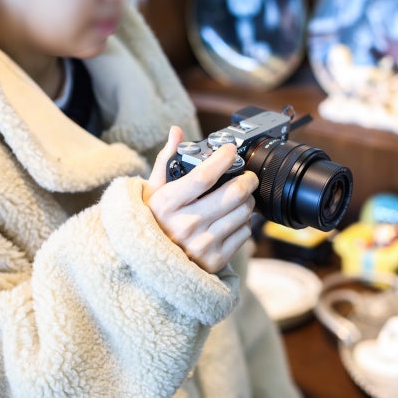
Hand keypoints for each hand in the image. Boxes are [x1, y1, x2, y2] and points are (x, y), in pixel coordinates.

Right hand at [144, 126, 258, 272]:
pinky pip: (244, 234)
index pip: (204, 176)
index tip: (230, 151)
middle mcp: (185, 225)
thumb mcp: (152, 192)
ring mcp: (202, 245)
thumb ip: (166, 160)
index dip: (222, 159)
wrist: (149, 266)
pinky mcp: (215, 260)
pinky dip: (244, 223)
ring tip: (241, 198)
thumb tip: (176, 131)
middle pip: (232, 195)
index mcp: (167, 204)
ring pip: (243, 213)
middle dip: (247, 180)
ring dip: (247, 201)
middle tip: (247, 176)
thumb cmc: (153, 222)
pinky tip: (234, 219)